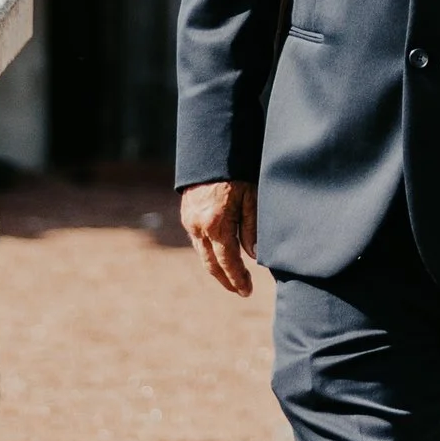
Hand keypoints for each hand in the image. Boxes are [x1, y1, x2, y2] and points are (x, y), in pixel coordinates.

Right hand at [181, 180, 258, 294]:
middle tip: (240, 291)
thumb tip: (253, 255)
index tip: (247, 291)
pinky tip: (220, 254)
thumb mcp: (251, 196)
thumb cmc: (236, 170)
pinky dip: (209, 251)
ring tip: (232, 276)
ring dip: (216, 267)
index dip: (237, 279)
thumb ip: (252, 227)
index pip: (227, 261)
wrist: (210, 149)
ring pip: (202, 253)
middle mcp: (198, 226)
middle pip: (211, 264)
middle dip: (226, 280)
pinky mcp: (187, 213)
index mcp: (216, 224)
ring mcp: (189, 220)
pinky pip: (197, 240)